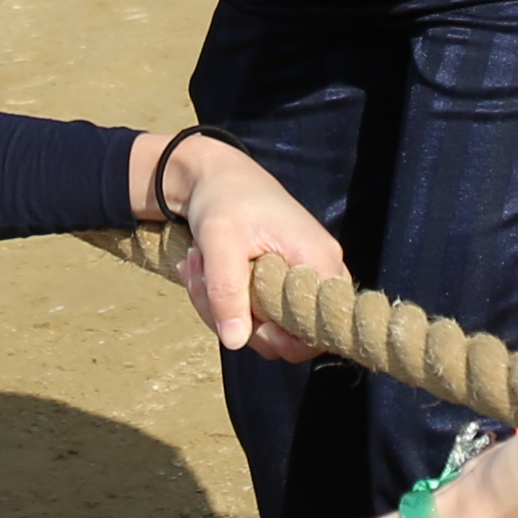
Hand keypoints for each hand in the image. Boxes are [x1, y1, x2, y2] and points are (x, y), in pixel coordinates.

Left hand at [142, 131, 342, 358]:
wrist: (217, 176)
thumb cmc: (225, 199)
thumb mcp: (219, 241)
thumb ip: (227, 291)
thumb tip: (235, 342)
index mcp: (318, 260)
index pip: (320, 328)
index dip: (282, 337)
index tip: (241, 316)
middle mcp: (320, 273)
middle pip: (291, 334)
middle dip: (238, 318)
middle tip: (204, 282)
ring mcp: (302, 279)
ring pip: (268, 326)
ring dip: (223, 307)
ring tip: (197, 266)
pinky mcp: (282, 282)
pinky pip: (258, 312)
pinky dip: (225, 300)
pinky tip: (203, 269)